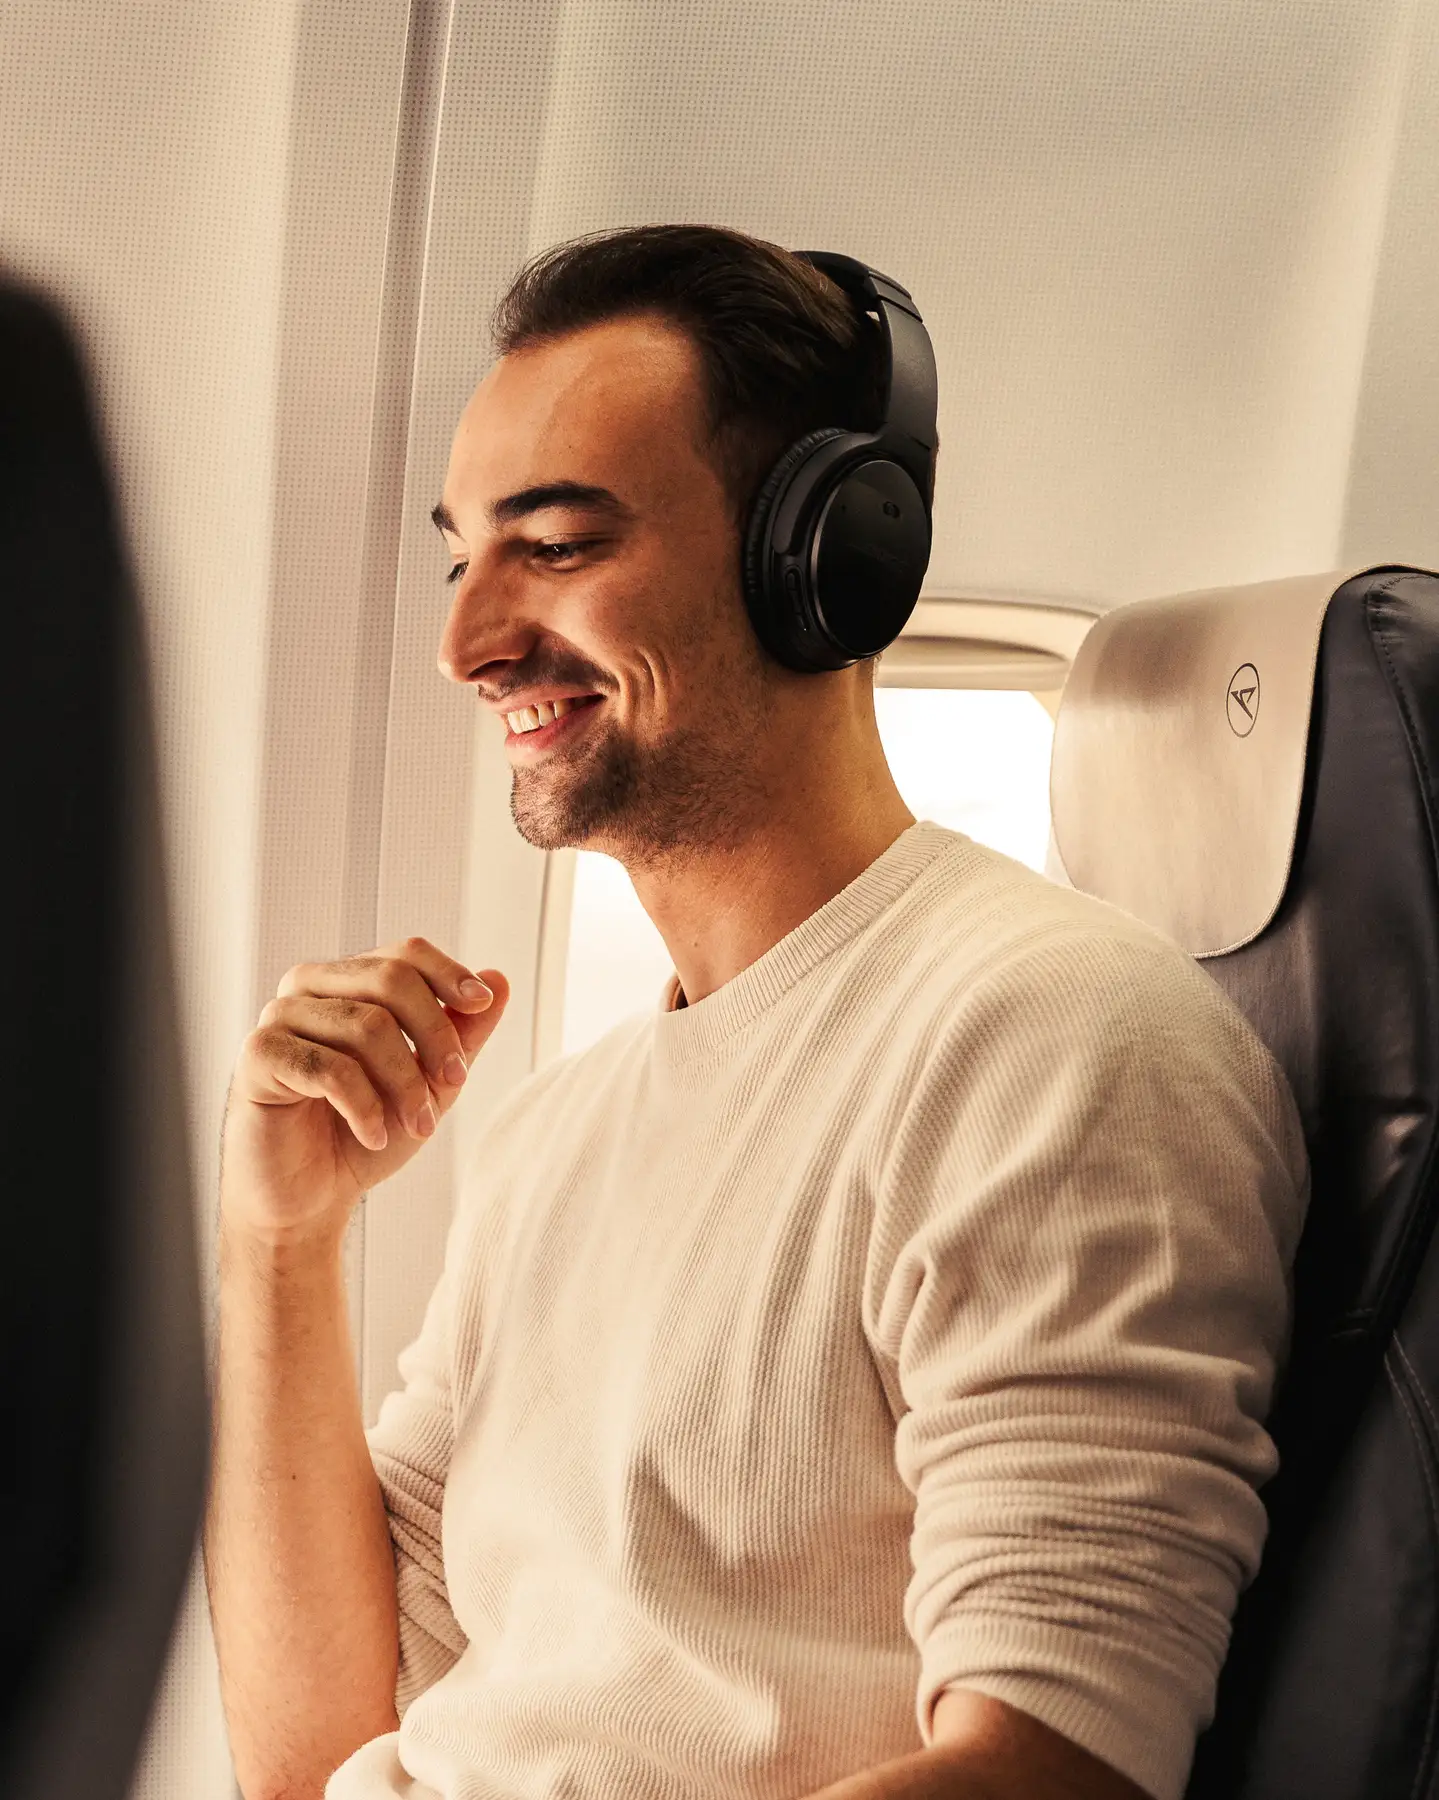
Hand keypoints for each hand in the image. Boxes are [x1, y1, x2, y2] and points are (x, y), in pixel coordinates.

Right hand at [219, 936, 508, 1243]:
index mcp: (348, 982)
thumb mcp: (430, 1082)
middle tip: (455, 1083)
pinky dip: (365, 1107)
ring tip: (420, 1126)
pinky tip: (373, 1135)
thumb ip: (463, 1033)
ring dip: (406, 1084)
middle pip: (391, 979)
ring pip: (367, 1025)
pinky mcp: (258, 1056)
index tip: (482, 1005)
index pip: (405, 955)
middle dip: (436, 1034)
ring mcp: (279, 1017)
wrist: (308, 1197)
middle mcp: (309, 987)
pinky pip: (329, 1068)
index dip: (449, 975)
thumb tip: (499, 978)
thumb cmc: (365, 1133)